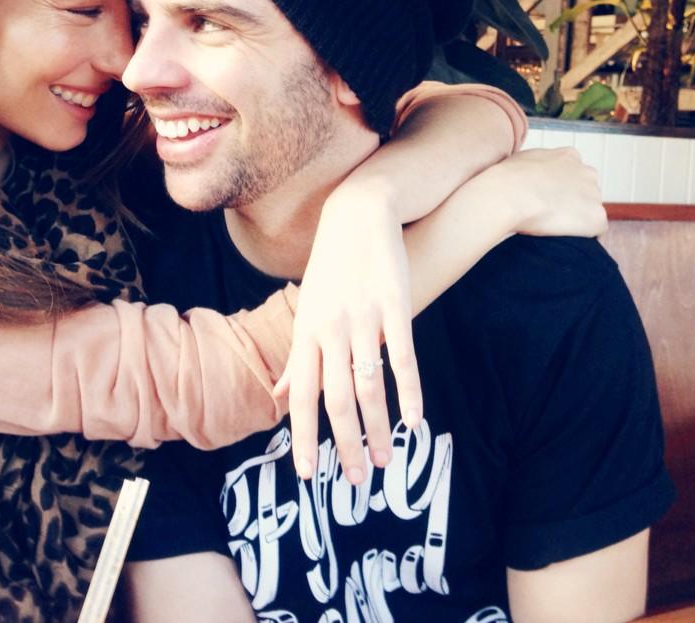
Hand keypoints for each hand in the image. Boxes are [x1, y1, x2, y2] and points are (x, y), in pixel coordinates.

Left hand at [274, 182, 419, 485]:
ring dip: (377, 428)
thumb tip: (281, 395)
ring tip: (386, 461)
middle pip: (334, 399)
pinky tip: (414, 420)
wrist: (357, 214)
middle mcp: (330, 330)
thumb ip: (296, 357)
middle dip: (345, 444)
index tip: (308, 474)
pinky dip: (409, 392)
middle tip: (356, 481)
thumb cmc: (330, 268)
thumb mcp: (306, 311)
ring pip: (368, 385)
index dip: (302, 436)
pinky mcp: (393, 306)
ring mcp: (362, 319)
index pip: (301, 396)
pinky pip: (402, 357)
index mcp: (306, 334)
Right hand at [485, 148, 607, 238]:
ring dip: (576, 220)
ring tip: (552, 228)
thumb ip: (536, 165)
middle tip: (550, 216)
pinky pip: (596, 231)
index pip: (574, 174)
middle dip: (573, 203)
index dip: (561, 190)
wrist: (509, 195)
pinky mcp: (597, 217)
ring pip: (590, 211)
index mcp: (568, 156)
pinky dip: (582, 236)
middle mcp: (587, 172)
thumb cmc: (507, 180)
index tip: (547, 200)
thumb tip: (530, 176)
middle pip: (586, 192)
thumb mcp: (521, 160)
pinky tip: (563, 237)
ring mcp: (594, 195)